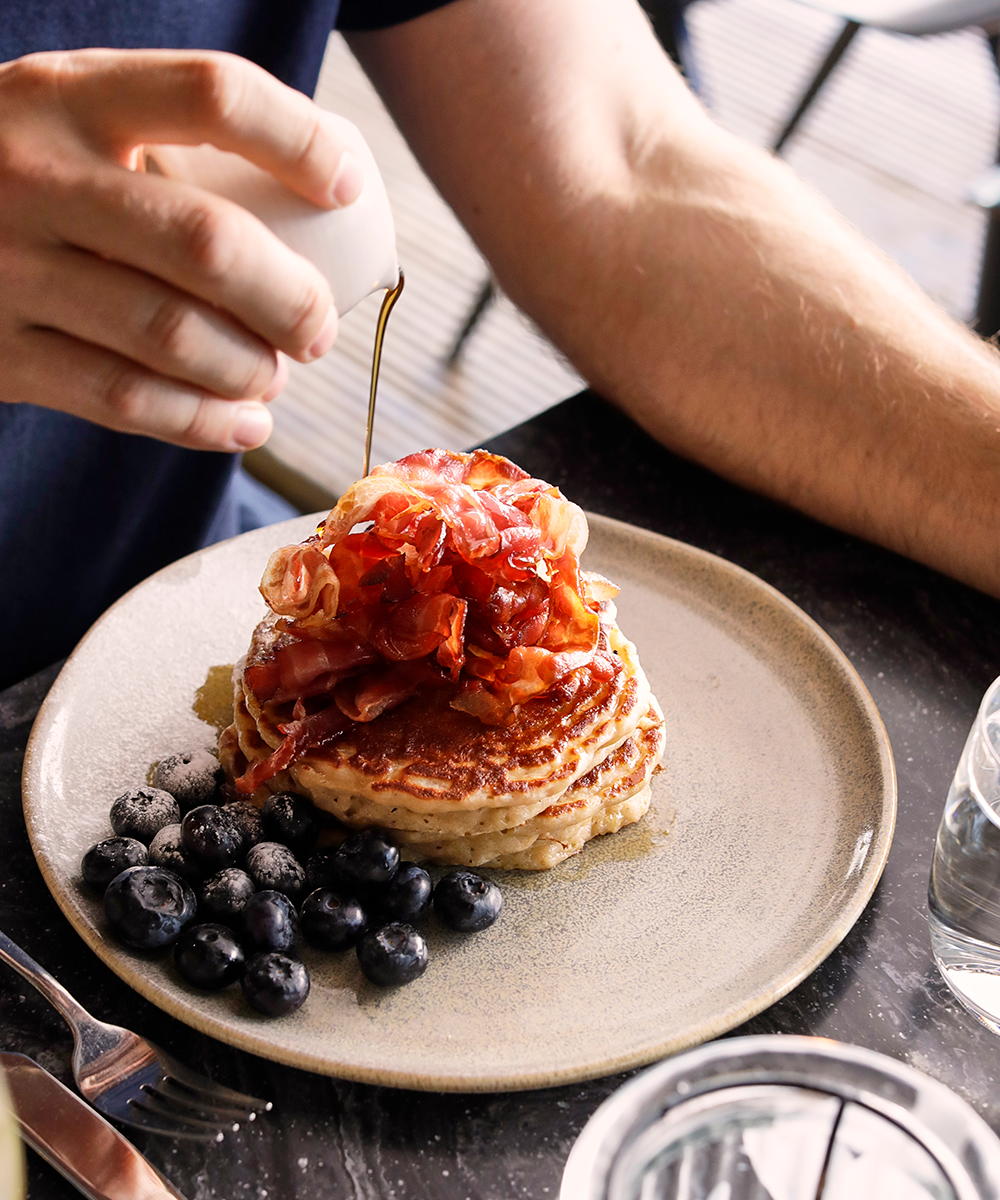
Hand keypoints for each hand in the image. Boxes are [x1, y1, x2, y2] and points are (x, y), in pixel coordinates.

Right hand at [0, 48, 363, 449]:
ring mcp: (8, 270)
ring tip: (273, 377)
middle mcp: (33, 175)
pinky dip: (203, 424)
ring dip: (249, 371)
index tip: (344, 187)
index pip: (211, 95)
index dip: (299, 142)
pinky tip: (242, 426)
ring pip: (172, 336)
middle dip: (292, 300)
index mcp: (67, 96)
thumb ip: (164, 142)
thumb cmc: (18, 175)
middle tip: (318, 328)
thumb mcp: (69, 118)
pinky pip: (126, 401)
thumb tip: (322, 193)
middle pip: (208, 244)